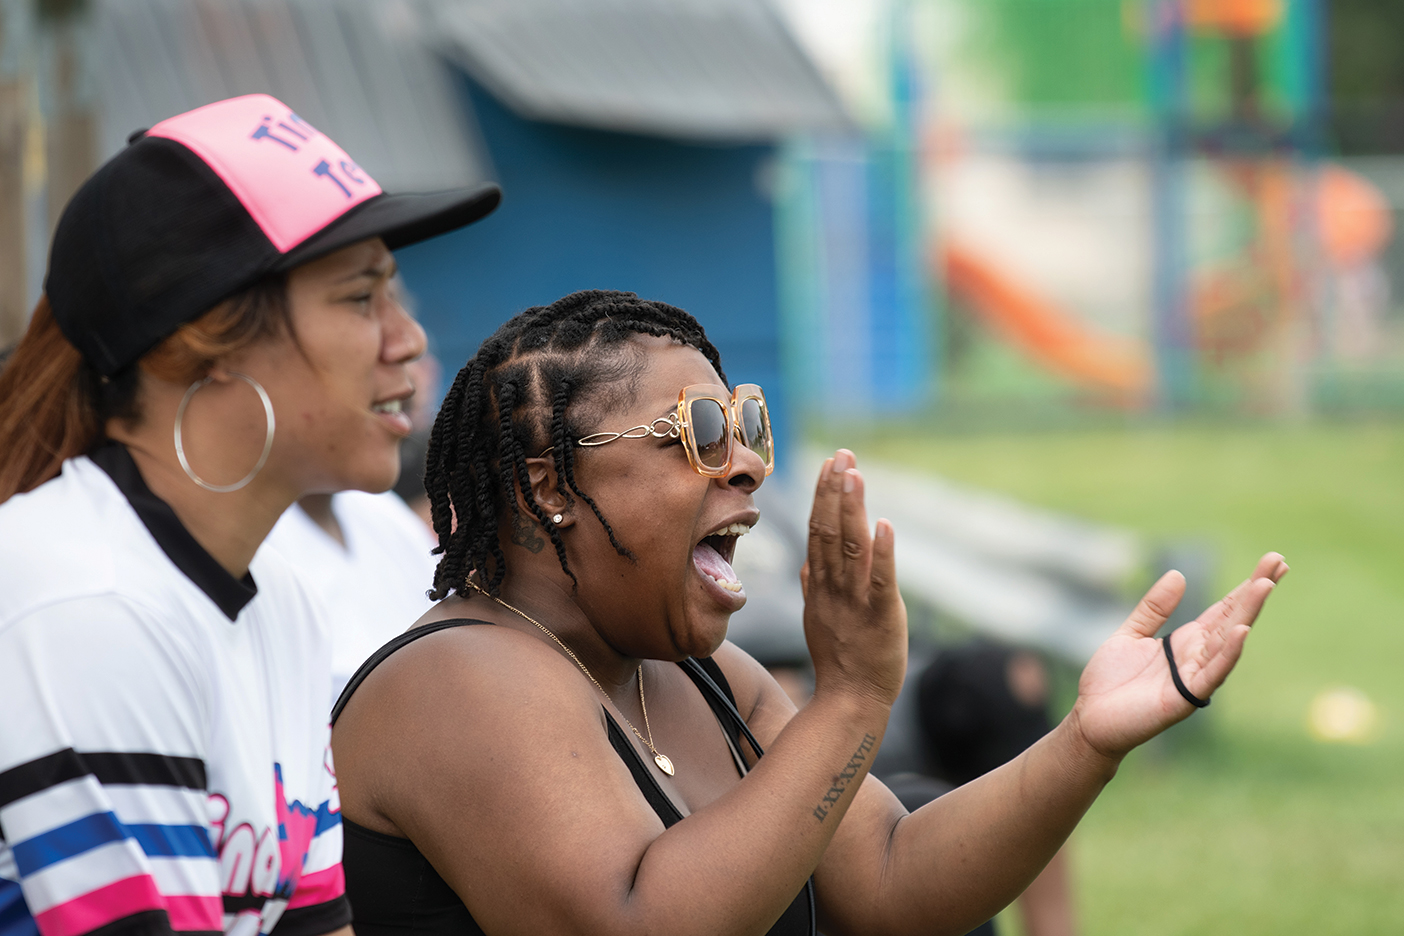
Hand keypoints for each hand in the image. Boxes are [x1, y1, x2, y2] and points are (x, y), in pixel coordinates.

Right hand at [800, 450, 907, 707]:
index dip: (823, 496)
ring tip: (854, 475)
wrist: (849, 702)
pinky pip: (879, 581)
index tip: (829, 463)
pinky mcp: (879, 617)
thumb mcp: (819, 618)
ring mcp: (854, 601)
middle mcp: (833, 587)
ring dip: (852, 509)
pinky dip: (881, 552)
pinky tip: (883, 524)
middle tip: (841, 456)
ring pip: (850, 548)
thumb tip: (808, 561)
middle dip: (835, 491)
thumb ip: (814, 586)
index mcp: (820, 584)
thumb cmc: (838, 660)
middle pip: (829, 531)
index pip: (818, 531)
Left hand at [1071, 552, 1288, 758]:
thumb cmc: (1111, 680)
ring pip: (1228, 641)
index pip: (1223, 608)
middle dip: (1256, 591)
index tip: (1271, 562)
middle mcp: (1197, 656)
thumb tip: (1178, 574)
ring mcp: (1195, 676)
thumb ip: (1154, 608)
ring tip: (1265, 585)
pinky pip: (1212, 673)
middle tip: (1279, 562)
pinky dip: (1228, 652)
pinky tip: (1241, 630)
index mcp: (1186, 641)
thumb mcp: (1130, 634)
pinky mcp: (1186, 697)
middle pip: (1233, 618)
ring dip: (1247, 613)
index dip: (1246, 586)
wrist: (1091, 718)